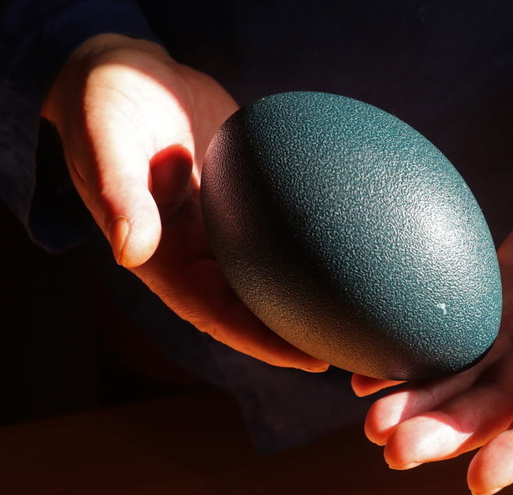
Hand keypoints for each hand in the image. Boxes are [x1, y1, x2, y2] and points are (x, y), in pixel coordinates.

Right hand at [42, 34, 326, 371]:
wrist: (128, 71)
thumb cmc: (105, 106)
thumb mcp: (106, 142)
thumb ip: (119, 194)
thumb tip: (132, 251)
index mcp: (160, 254)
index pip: (215, 314)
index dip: (260, 341)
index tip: (307, 359)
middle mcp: (194, 248)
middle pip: (251, 305)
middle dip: (297, 331)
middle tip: (352, 344)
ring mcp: (221, 224)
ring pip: (269, 272)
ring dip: (308, 293)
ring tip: (360, 309)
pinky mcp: (242, 195)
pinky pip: (278, 225)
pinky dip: (309, 240)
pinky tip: (351, 241)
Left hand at [357, 149, 512, 494]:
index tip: (483, 480)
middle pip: (501, 407)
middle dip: (450, 432)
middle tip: (393, 450)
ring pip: (470, 380)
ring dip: (423, 404)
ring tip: (371, 422)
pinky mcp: (499, 296)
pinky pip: (455, 337)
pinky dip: (416, 358)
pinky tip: (369, 372)